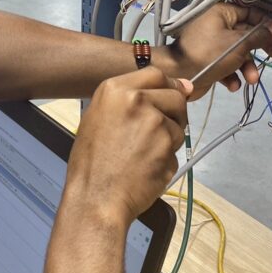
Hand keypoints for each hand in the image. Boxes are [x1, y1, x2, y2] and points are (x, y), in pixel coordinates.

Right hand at [64, 67, 190, 228]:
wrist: (96, 198)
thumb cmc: (91, 161)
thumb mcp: (98, 118)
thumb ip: (131, 99)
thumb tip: (180, 88)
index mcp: (115, 89)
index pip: (155, 74)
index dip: (168, 85)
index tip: (172, 94)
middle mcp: (137, 100)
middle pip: (175, 95)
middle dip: (174, 112)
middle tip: (157, 131)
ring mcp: (155, 123)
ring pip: (179, 125)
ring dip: (170, 138)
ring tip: (144, 154)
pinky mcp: (168, 146)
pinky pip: (176, 149)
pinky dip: (167, 159)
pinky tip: (146, 168)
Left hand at [161, 3, 271, 98]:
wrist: (178, 75)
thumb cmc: (210, 53)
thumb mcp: (239, 44)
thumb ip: (260, 36)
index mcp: (222, 14)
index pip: (250, 14)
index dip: (266, 26)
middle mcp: (218, 26)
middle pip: (246, 36)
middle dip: (258, 51)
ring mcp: (213, 45)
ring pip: (238, 54)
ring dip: (247, 68)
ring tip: (250, 80)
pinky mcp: (209, 62)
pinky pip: (227, 66)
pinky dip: (232, 75)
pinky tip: (232, 85)